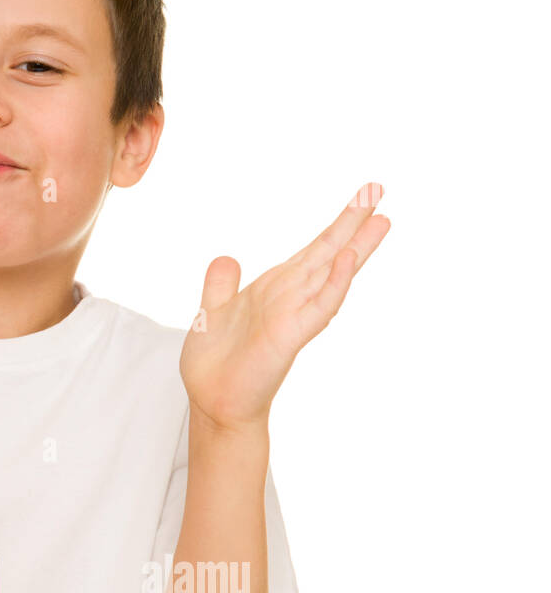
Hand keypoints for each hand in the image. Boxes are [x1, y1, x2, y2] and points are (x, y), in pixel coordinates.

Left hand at [179, 182, 390, 432]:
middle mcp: (289, 298)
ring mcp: (293, 316)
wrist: (213, 402)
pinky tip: (348, 260)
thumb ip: (221, 285)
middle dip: (352, 223)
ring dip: (354, 248)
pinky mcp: (290, 336)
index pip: (312, 250)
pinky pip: (318, 307)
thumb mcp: (212, 312)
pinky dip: (334, 284)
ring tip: (381, 219)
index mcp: (274, 289)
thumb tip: (226, 258)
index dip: (336, 224)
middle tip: (379, 189)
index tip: (363, 196)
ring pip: (330, 275)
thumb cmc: (217, 365)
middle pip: (327, 254)